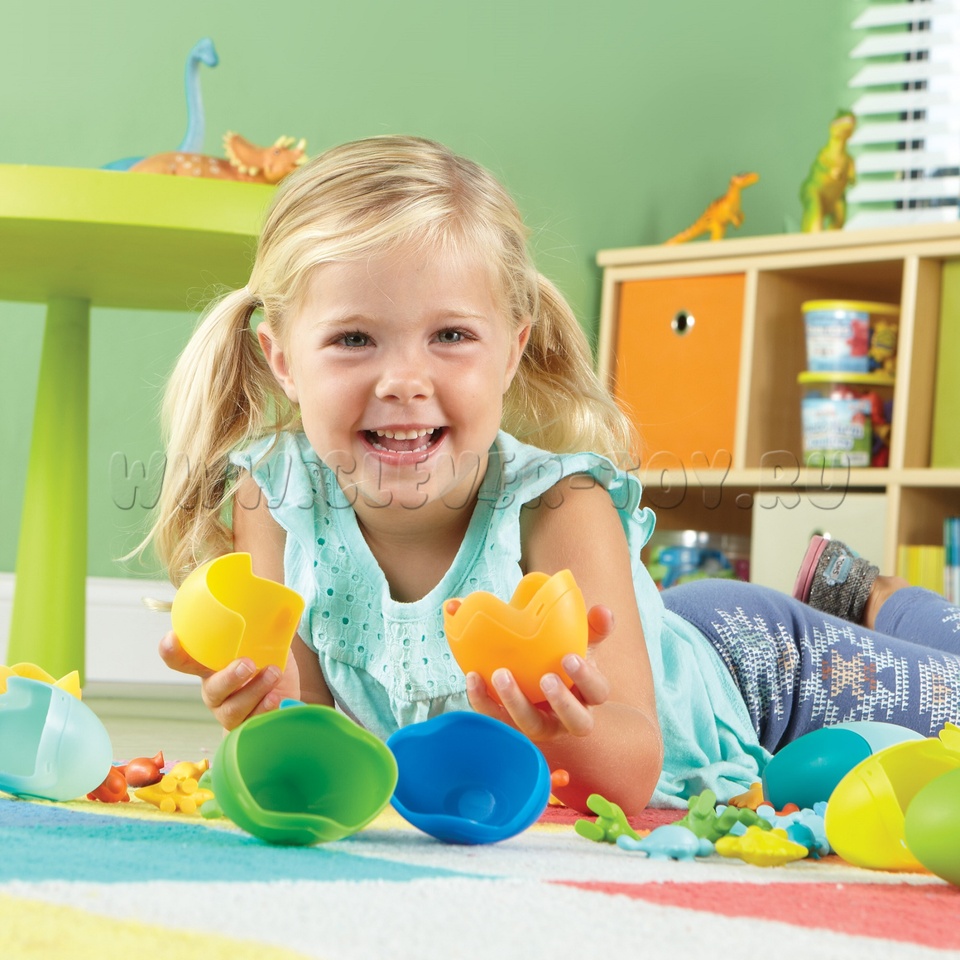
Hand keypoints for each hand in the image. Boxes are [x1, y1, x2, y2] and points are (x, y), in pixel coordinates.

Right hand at [158, 631, 299, 729]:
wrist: (286, 694)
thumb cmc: (269, 662)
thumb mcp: (270, 640)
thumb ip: (268, 624)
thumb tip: (280, 599)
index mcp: (211, 666)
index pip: (183, 660)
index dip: (172, 652)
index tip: (172, 639)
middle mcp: (216, 690)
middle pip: (212, 689)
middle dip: (228, 677)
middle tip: (248, 663)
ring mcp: (230, 711)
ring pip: (232, 709)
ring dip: (254, 690)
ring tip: (273, 673)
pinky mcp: (247, 727)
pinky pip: (251, 723)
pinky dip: (264, 708)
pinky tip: (276, 697)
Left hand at [463, 604, 613, 741]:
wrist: (534, 679)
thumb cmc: (560, 659)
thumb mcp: (578, 642)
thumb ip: (591, 625)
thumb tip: (603, 610)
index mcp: (587, 694)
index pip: (598, 691)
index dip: (586, 678)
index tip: (569, 657)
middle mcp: (568, 717)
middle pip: (576, 721)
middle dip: (562, 703)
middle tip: (546, 678)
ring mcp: (540, 725)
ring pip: (533, 726)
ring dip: (517, 703)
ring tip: (501, 675)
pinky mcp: (510, 727)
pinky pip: (497, 719)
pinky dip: (483, 700)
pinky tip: (474, 677)